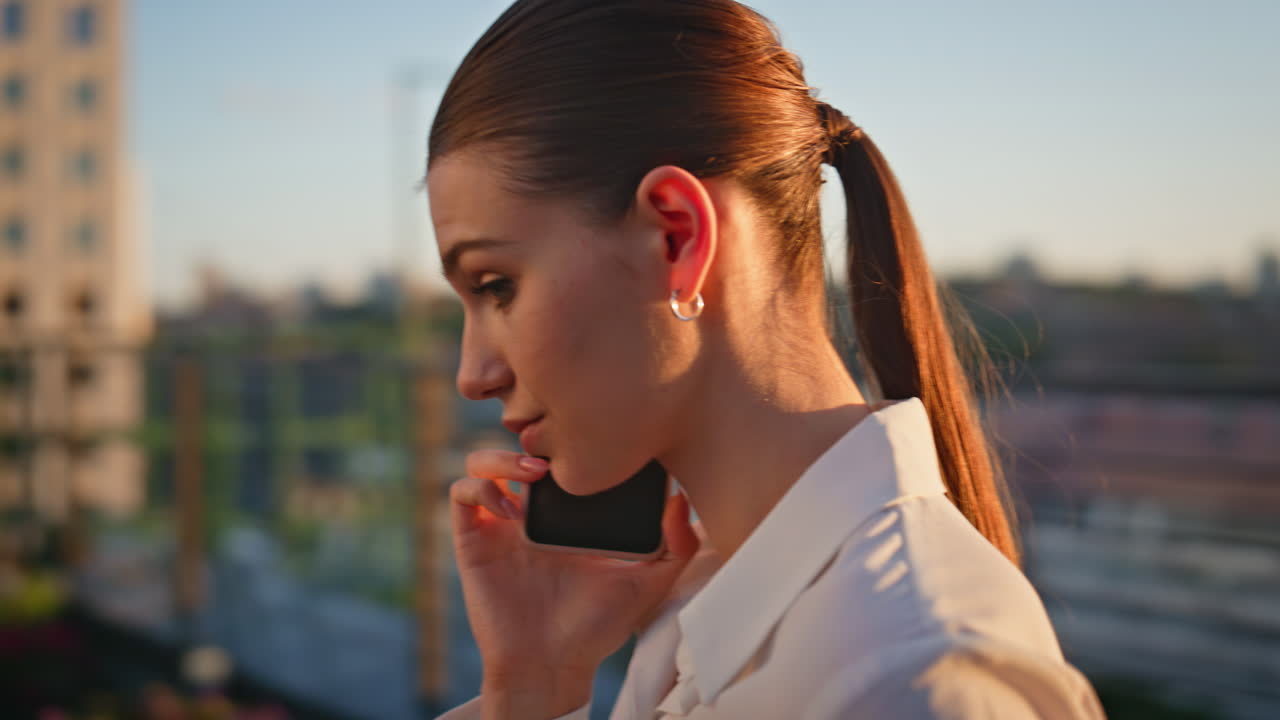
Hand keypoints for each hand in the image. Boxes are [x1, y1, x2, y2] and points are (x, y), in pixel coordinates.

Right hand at [449, 449, 699, 718]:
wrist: (553, 664)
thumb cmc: (598, 626)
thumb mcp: (649, 582)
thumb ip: (676, 546)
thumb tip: (680, 498)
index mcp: (568, 513)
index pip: (562, 457)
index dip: (571, 440)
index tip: (595, 439)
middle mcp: (531, 512)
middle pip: (518, 448)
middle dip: (533, 437)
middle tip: (558, 452)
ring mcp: (499, 524)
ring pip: (483, 462)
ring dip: (501, 456)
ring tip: (532, 472)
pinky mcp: (474, 539)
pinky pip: (461, 494)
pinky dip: (480, 488)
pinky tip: (509, 509)